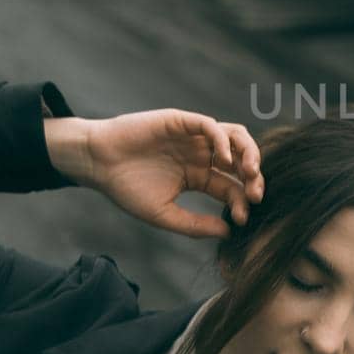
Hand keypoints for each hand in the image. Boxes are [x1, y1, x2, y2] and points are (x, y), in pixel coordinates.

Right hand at [58, 109, 263, 238]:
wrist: (97, 163)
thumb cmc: (126, 188)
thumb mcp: (163, 214)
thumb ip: (195, 224)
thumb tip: (228, 232)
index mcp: (199, 177)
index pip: (231, 188)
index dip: (242, 202)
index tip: (243, 218)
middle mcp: (201, 155)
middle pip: (241, 161)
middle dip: (254, 177)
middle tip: (256, 195)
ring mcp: (194, 137)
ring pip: (235, 137)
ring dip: (249, 153)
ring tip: (249, 173)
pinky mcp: (182, 121)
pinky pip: (211, 125)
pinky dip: (223, 139)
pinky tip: (223, 159)